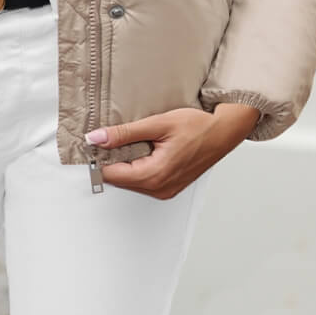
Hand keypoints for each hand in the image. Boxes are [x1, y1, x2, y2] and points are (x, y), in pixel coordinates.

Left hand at [85, 103, 260, 199]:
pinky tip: (141, 150)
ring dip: (124, 163)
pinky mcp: (169, 187)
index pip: (112, 175)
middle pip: (120, 179)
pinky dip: (137, 167)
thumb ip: (125, 133)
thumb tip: (97, 138)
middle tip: (107, 138)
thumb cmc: (196, 126)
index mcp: (154, 175)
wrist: (222, 132)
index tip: (92, 143)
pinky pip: (144, 181)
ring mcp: (165, 190)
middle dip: (111, 160)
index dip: (99, 159)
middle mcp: (159, 188)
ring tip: (126, 141)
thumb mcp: (157, 124)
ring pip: (131, 181)